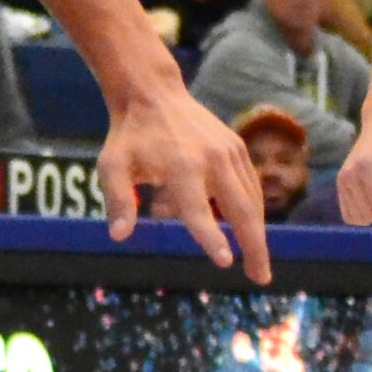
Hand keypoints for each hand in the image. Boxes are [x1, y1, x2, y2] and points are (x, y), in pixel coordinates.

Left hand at [97, 77, 270, 280]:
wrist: (153, 94)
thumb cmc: (129, 136)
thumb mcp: (112, 165)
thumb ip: (116, 200)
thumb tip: (119, 236)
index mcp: (181, 166)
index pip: (197, 209)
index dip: (210, 237)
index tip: (224, 262)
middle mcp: (212, 159)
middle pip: (241, 209)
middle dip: (253, 246)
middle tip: (260, 278)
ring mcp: (230, 151)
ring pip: (252, 200)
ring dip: (258, 234)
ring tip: (259, 265)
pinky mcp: (237, 148)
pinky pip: (251, 185)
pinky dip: (254, 212)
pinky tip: (253, 233)